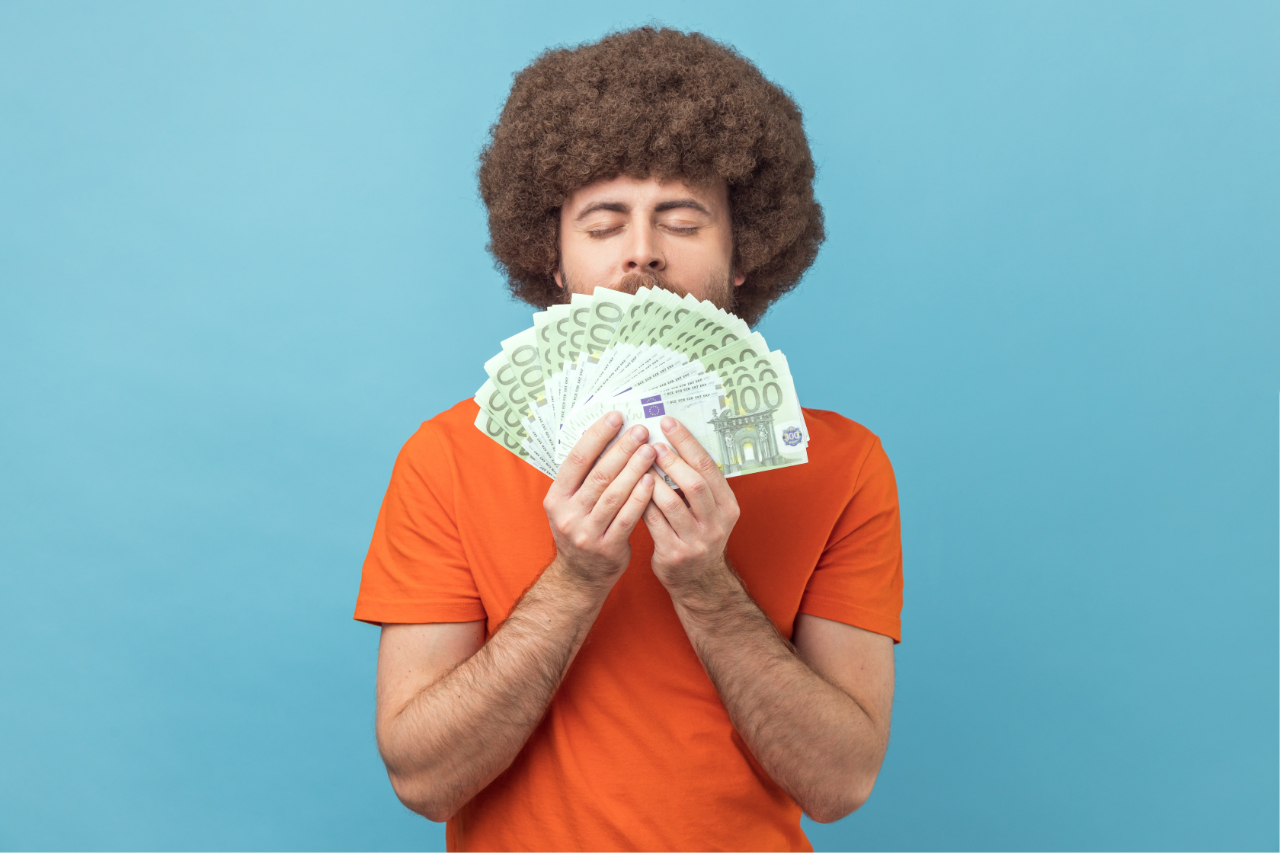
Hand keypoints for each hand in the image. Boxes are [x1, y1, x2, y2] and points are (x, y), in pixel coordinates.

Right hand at [543, 412, 655, 586]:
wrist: (580, 577)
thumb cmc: (582, 529)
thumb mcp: (570, 504)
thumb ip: (583, 477)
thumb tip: (601, 434)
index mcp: (556, 497)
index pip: (577, 459)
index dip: (597, 436)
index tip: (616, 417)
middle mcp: (567, 514)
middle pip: (598, 474)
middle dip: (622, 449)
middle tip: (641, 430)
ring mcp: (586, 532)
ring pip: (614, 494)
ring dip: (634, 469)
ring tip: (651, 450)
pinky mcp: (607, 547)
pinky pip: (627, 517)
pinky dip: (640, 498)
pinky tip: (652, 480)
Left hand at [643, 417, 740, 594]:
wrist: (699, 582)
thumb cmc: (698, 535)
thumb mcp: (709, 511)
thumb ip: (696, 483)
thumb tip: (668, 441)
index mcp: (728, 506)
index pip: (709, 467)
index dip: (688, 442)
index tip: (669, 423)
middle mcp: (716, 523)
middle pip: (694, 484)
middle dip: (671, 460)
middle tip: (650, 442)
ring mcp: (696, 541)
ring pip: (670, 503)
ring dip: (651, 480)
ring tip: (637, 463)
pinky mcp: (674, 554)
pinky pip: (652, 522)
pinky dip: (641, 502)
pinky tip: (630, 488)